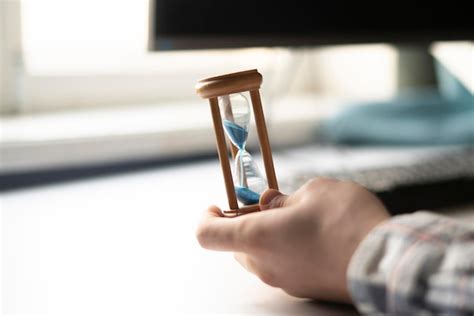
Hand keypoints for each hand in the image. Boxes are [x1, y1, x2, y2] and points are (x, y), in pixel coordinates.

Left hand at [196, 178, 389, 302]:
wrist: (385, 262)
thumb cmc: (347, 222)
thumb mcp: (314, 191)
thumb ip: (284, 198)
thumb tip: (271, 203)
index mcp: (257, 237)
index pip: (208, 235)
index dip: (207, 218)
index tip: (217, 206)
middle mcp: (265, 265)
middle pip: (236, 246)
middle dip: (246, 224)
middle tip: (270, 206)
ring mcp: (285, 281)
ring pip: (261, 257)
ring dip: (269, 237)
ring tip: (299, 218)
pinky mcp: (305, 289)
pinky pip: (284, 267)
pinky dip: (287, 250)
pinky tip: (315, 236)